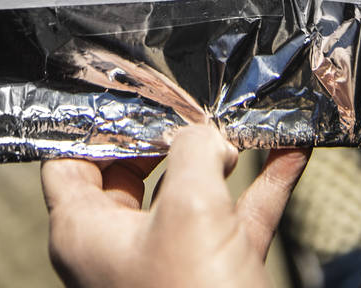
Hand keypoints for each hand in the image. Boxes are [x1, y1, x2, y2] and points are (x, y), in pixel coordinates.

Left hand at [41, 125, 309, 287]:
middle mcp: (120, 248)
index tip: (134, 91)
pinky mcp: (216, 277)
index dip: (99, 122)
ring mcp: (170, 264)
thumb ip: (193, 151)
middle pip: (134, 169)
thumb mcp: (189, 209)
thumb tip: (207, 137)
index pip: (70, 159)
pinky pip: (236, 217)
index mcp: (85, 233)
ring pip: (191, 192)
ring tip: (242, 118)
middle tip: (195, 104)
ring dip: (222, 154)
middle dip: (169, 132)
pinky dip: (261, 185)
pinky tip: (290, 151)